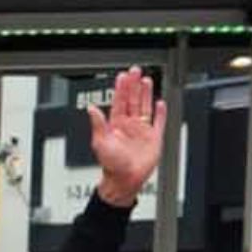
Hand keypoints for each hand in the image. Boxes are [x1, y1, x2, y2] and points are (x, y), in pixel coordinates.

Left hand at [88, 65, 165, 206]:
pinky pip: (158, 122)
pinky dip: (160, 113)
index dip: (122, 88)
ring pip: (145, 107)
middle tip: (135, 71)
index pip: (119, 101)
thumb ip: (98, 124)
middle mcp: (129, 125)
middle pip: (133, 100)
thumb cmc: (111, 164)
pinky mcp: (154, 138)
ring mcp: (142, 130)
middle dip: (134, 85)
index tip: (123, 76)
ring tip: (146, 80)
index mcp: (116, 124)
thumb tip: (91, 109)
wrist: (124, 180)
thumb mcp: (100, 143)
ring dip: (146, 94)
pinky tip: (160, 103)